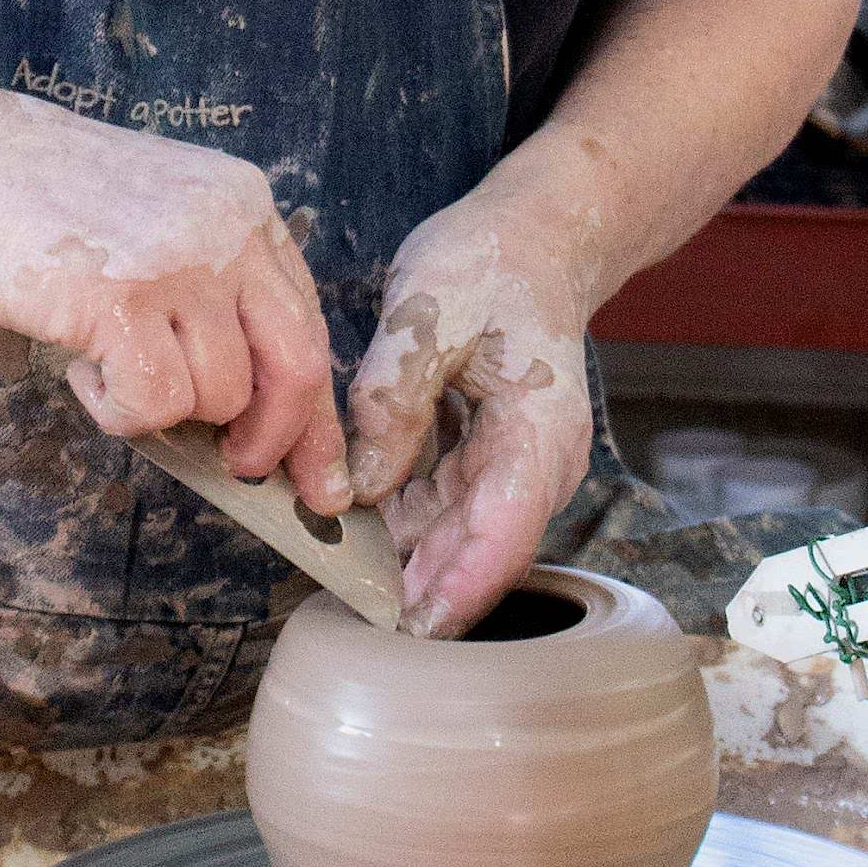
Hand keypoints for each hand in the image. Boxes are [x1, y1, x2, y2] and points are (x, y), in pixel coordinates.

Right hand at [0, 81, 349, 513]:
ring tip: (105, 366)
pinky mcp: (123, 299)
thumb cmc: (31, 197)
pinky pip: (155, 404)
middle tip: (244, 471)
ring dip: (162, 410)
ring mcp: (180, 260)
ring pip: (219, 394)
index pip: (307, 319)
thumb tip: (243, 408)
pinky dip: (119, 412)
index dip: (313, 405)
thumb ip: (206, 289)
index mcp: (243, 202)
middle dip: (278, 438)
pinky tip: (82, 369)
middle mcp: (227, 225)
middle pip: (296, 364)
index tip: (317, 469)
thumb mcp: (153, 219)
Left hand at [344, 196, 595, 637]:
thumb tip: (362, 486)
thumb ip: (393, 400)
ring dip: (399, 555)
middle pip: (474, 547)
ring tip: (330, 570)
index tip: (410, 628)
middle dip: (416, 587)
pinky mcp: (480, 455)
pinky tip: (345, 523)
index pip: (505, 533)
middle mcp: (533, 464)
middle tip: (343, 611)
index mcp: (538, 433)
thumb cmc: (488, 265)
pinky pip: (437, 500)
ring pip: (450, 531)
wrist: (531, 238)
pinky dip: (396, 514)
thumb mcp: (429, 315)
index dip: (457, 586)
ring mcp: (509, 464)